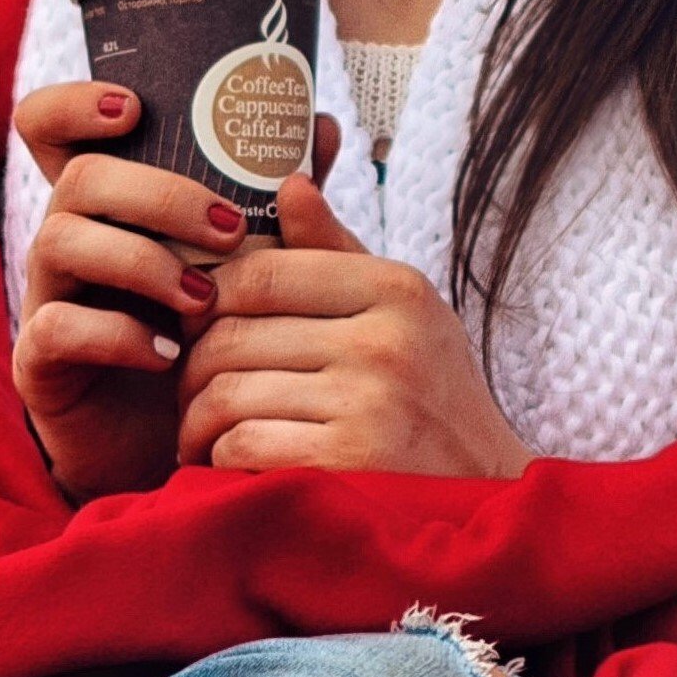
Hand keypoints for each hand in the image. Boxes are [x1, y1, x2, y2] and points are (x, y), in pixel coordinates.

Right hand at [8, 81, 260, 502]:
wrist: (187, 449)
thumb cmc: (215, 344)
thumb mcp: (254, 272)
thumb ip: (280, 204)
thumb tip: (322, 125)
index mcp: (109, 207)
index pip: (52, 129)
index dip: (75, 104)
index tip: (134, 108)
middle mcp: (69, 240)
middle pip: (79, 179)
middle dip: (157, 194)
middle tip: (230, 228)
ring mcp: (47, 298)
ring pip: (60, 241)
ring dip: (142, 260)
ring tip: (205, 297)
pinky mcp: (40, 362)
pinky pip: (57, 326)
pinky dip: (116, 333)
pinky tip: (168, 352)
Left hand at [176, 165, 533, 478]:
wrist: (487, 494)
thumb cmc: (433, 399)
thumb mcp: (402, 315)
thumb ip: (337, 254)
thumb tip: (289, 183)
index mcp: (395, 289)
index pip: (259, 273)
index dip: (208, 300)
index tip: (199, 326)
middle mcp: (385, 340)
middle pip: (232, 336)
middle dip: (193, 370)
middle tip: (189, 391)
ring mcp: (369, 403)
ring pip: (228, 394)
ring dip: (197, 422)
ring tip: (200, 433)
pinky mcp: (349, 463)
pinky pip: (242, 445)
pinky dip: (221, 459)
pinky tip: (227, 464)